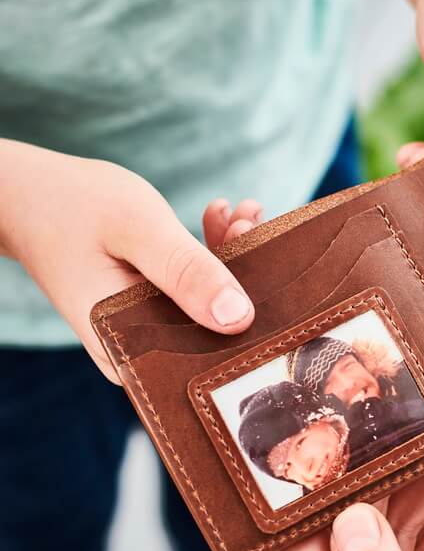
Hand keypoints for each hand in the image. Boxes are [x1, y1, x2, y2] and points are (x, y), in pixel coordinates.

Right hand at [0, 139, 258, 381]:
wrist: (28, 195)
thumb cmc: (72, 207)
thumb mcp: (138, 232)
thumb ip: (186, 272)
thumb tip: (239, 318)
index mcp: (130, 352)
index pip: (210, 354)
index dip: (249, 316)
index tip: (268, 261)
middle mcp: (142, 353)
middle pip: (216, 329)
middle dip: (245, 277)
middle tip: (251, 226)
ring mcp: (149, 332)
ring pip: (211, 304)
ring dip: (234, 258)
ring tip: (240, 214)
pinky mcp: (153, 309)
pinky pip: (196, 288)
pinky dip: (213, 254)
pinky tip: (219, 217)